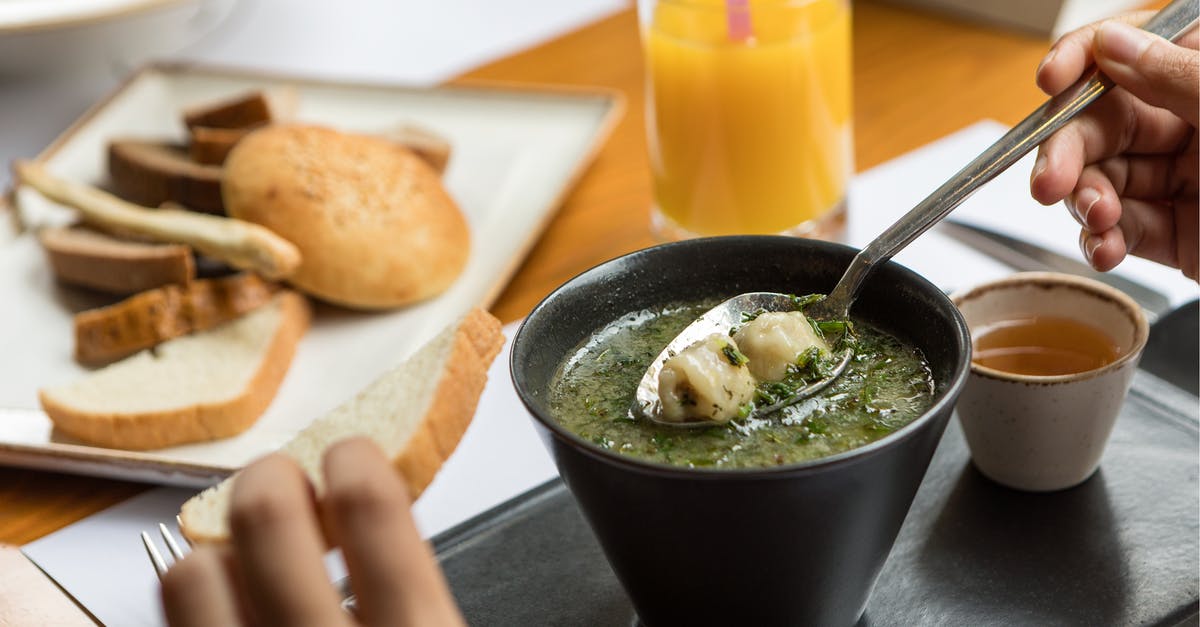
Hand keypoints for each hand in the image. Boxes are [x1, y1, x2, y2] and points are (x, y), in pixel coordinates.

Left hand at [160, 438, 464, 625]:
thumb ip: (421, 588)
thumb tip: (390, 510)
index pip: (368, 502)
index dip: (355, 458)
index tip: (353, 454)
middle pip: (266, 513)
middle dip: (275, 477)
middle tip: (287, 483)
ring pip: (192, 572)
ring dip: (217, 548)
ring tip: (245, 556)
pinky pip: (174, 618)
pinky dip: (198, 597)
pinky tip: (226, 605)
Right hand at [1030, 13, 1198, 279]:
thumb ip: (1178, 76)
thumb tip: (1111, 45)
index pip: (1130, 48)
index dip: (1083, 58)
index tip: (1050, 79)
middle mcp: (1189, 121)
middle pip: (1099, 122)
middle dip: (1067, 153)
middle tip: (1051, 182)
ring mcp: (1180, 178)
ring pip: (1100, 179)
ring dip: (1084, 202)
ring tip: (1097, 221)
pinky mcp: (1174, 234)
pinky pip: (1119, 229)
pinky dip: (1102, 241)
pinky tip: (1105, 248)